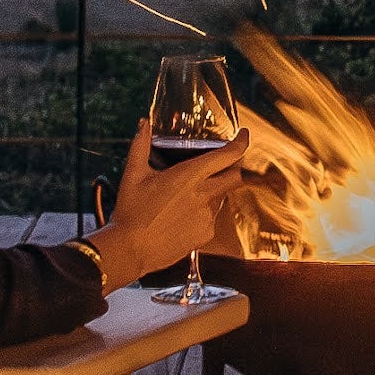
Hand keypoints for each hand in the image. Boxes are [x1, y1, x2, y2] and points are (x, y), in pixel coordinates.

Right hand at [89, 129, 251, 287]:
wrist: (131, 251)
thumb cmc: (131, 213)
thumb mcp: (133, 174)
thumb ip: (141, 145)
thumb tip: (143, 124)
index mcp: (189, 176)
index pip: (229, 155)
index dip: (241, 143)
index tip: (243, 135)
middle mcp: (204, 195)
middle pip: (235, 177)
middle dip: (234, 167)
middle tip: (223, 162)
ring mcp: (207, 217)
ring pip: (222, 197)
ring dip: (214, 190)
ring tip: (189, 193)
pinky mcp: (205, 234)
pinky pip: (212, 218)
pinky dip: (203, 212)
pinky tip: (182, 214)